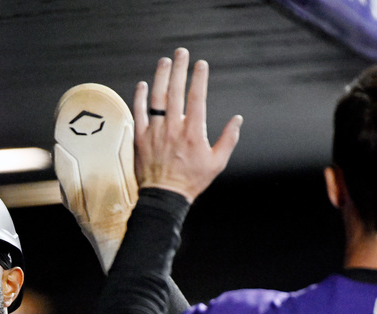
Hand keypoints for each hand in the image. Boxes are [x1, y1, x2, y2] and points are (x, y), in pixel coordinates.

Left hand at [133, 48, 242, 202]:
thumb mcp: (217, 163)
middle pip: (176, 92)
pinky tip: (143, 84)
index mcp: (194, 133)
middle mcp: (173, 129)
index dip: (199, 79)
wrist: (165, 197)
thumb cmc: (192, 181)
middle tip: (181, 53)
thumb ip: (228, 139)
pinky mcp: (140, 139)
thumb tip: (238, 119)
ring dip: (161, 77)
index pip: (197, 98)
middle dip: (180, 69)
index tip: (201, 64)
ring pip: (156, 98)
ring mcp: (155, 133)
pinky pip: (139, 113)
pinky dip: (140, 97)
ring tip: (165, 62)